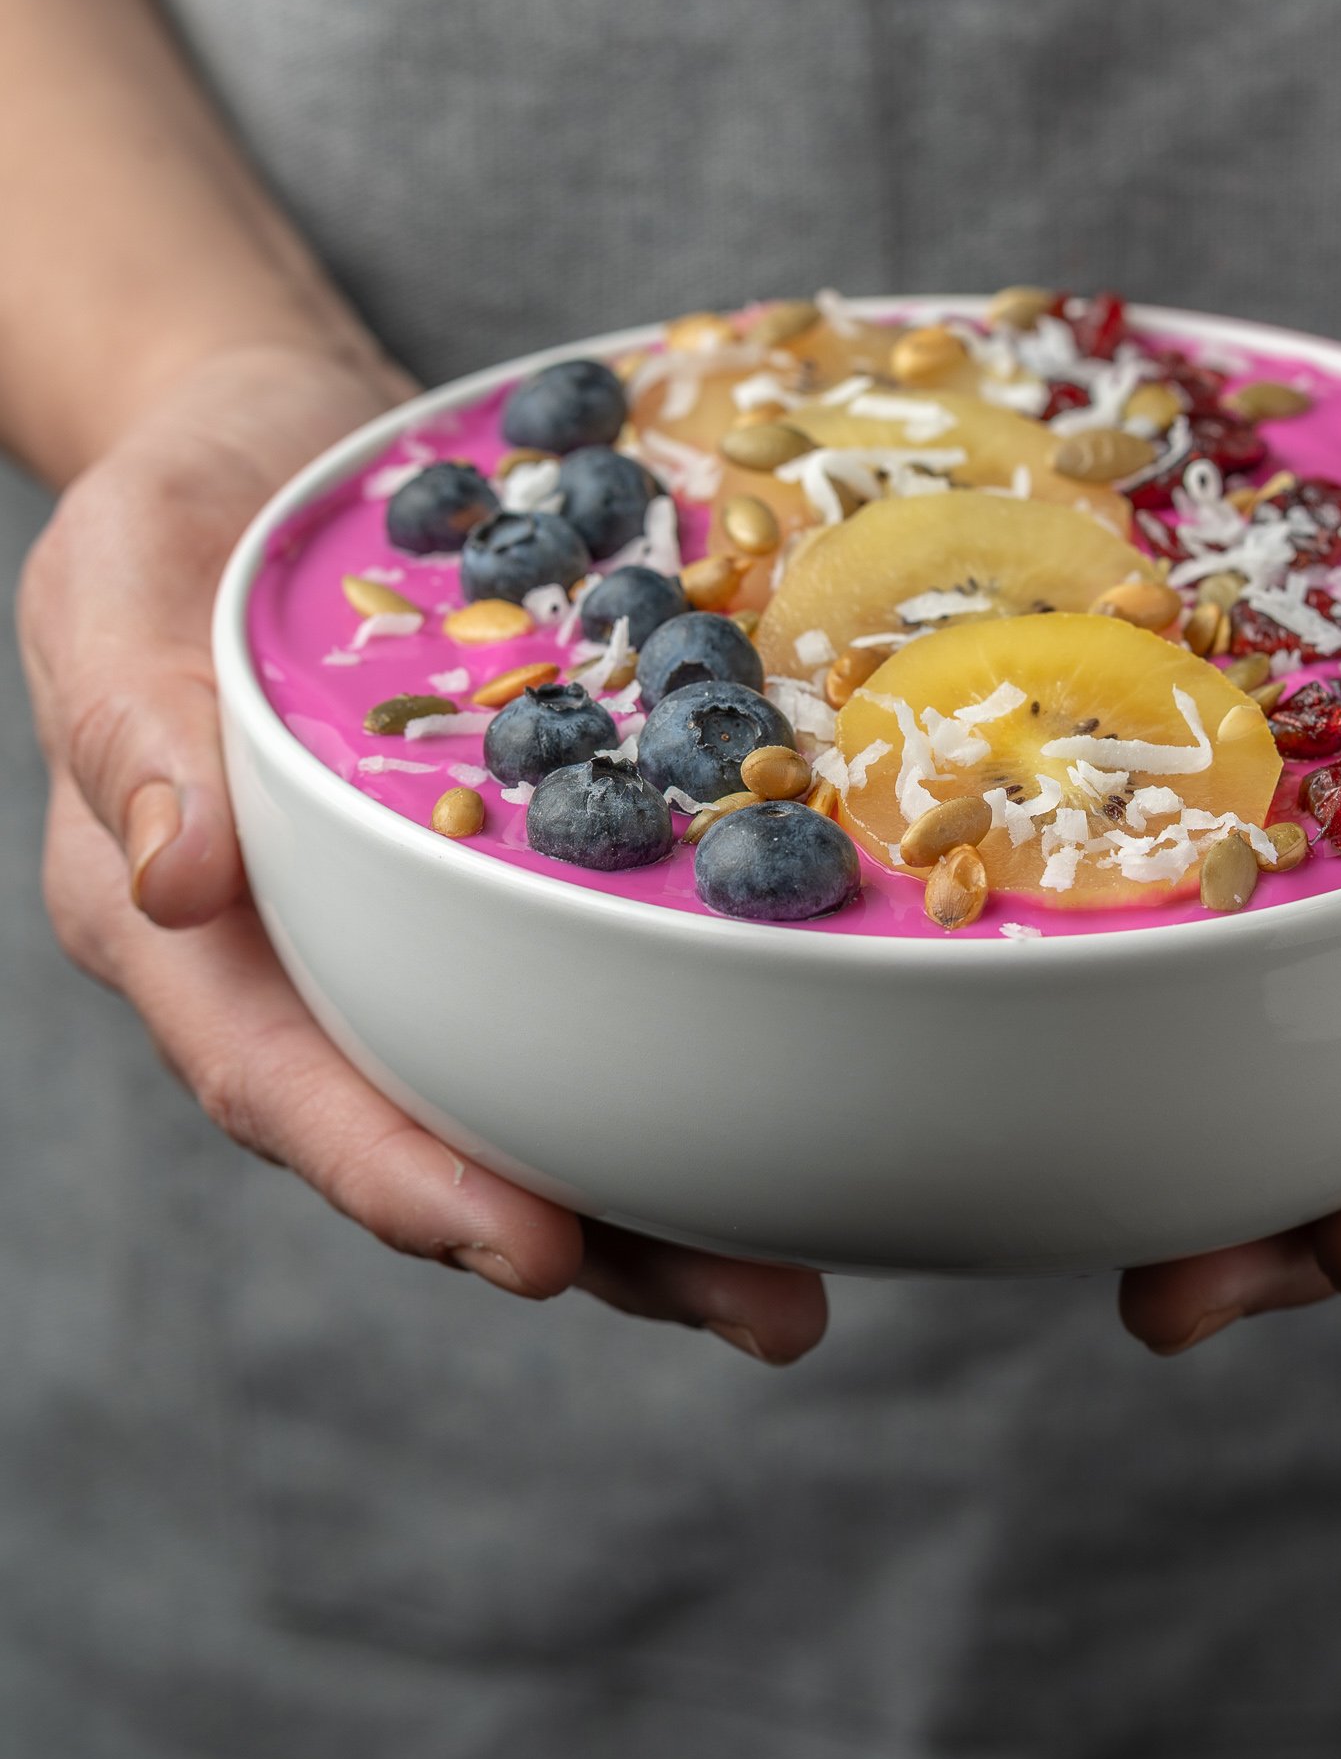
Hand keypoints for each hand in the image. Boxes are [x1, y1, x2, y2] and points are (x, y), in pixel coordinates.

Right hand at [18, 344, 826, 1361]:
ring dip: (675, 1192)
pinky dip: (696, 1037)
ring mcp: (428, 935)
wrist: (278, 444)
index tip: (530, 1248)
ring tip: (810, 1277)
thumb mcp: (113, 592)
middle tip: (762, 1314)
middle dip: (601, 1243)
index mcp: (200, 935)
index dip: (404, 1176)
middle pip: (452, 1135)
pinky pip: (606, 975)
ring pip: (548, 1089)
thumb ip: (134, 732)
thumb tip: (177, 879)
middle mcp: (322, 969)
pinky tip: (809, 1080)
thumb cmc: (174, 518)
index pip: (291, 1084)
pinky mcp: (526, 877)